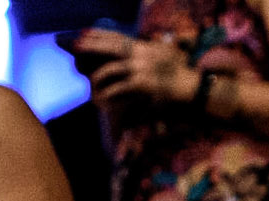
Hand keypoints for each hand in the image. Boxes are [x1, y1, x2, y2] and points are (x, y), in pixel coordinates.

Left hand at [80, 30, 195, 107]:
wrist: (194, 88)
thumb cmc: (182, 75)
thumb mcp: (168, 55)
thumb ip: (151, 50)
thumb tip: (140, 47)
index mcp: (145, 47)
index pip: (117, 36)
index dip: (99, 34)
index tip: (84, 32)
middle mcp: (141, 55)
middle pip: (110, 47)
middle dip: (91, 46)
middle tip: (74, 46)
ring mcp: (141, 69)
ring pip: (111, 69)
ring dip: (98, 77)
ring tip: (92, 83)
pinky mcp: (143, 84)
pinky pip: (120, 87)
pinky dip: (110, 94)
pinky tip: (103, 99)